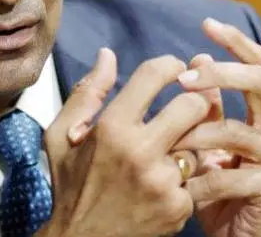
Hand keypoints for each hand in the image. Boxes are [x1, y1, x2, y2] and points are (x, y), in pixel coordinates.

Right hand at [38, 48, 211, 236]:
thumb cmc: (70, 184)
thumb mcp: (61, 135)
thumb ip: (87, 92)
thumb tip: (107, 54)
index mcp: (111, 127)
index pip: (155, 75)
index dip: (170, 65)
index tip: (176, 69)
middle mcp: (140, 151)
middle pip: (194, 105)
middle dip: (194, 101)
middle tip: (187, 104)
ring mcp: (163, 181)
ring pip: (199, 142)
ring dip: (189, 142)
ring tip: (170, 149)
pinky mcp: (179, 206)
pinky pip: (196, 177)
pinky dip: (185, 177)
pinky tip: (166, 182)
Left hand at [177, 18, 260, 236]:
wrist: (238, 235)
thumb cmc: (219, 186)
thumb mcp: (209, 139)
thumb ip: (208, 104)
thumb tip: (197, 58)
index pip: (260, 64)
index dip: (236, 42)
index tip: (207, 25)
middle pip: (259, 81)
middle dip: (219, 74)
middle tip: (185, 79)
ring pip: (234, 130)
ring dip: (194, 136)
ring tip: (169, 147)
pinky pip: (227, 172)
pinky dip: (198, 177)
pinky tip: (182, 184)